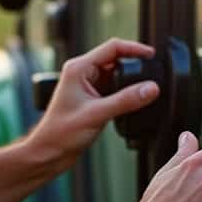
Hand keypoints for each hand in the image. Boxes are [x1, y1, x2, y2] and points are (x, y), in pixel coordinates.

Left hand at [26, 38, 160, 171]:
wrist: (49, 153)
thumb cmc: (61, 133)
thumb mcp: (97, 114)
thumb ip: (126, 100)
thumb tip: (151, 88)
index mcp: (78, 68)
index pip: (112, 48)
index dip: (134, 48)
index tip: (151, 55)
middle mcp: (82, 73)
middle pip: (115, 59)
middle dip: (134, 65)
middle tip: (152, 74)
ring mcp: (87, 86)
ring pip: (116, 75)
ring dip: (130, 80)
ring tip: (145, 88)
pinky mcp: (92, 99)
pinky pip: (114, 89)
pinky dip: (125, 92)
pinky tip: (134, 101)